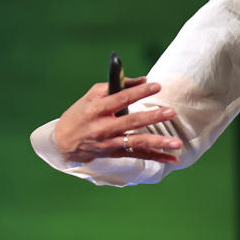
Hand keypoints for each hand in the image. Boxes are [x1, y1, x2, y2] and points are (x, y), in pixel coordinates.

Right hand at [54, 76, 182, 163]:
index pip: (121, 98)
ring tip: (176, 143)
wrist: (63, 142)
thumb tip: (143, 79)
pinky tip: (172, 159)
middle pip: (131, 122)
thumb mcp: (92, 95)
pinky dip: (156, 157)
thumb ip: (117, 85)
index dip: (139, 92)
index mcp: (97, 110)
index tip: (157, 85)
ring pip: (136, 143)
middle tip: (170, 112)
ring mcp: (110, 143)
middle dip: (152, 117)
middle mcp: (103, 128)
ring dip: (158, 143)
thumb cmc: (80, 113)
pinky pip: (138, 155)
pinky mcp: (115, 154)